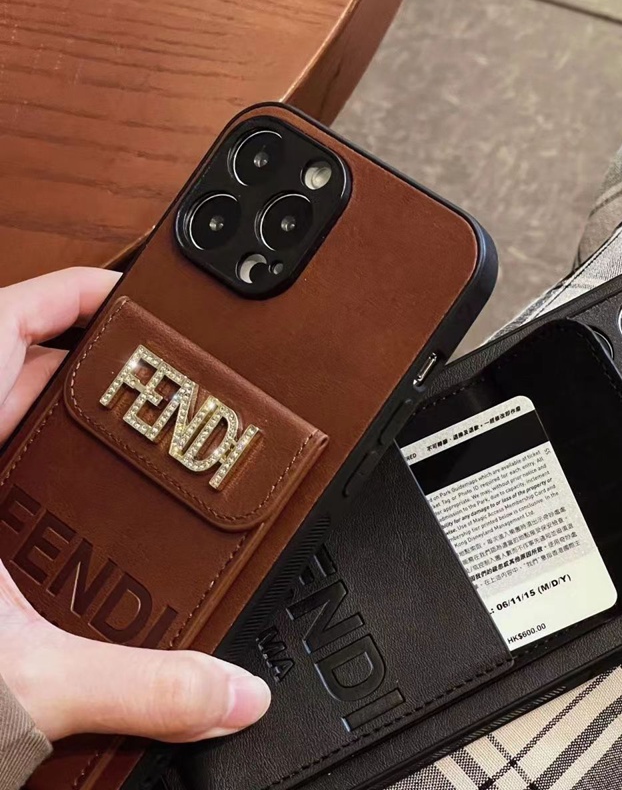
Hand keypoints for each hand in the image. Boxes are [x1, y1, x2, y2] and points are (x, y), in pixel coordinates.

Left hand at [0, 268, 269, 741]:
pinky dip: (51, 472)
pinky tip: (94, 506)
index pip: (2, 325)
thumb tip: (231, 694)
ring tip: (144, 439)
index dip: (69, 295)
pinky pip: (7, 470)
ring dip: (75, 425)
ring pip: (15, 423)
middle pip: (25, 371)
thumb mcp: (24, 680)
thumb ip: (140, 687)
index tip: (131, 296)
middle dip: (102, 377)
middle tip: (167, 390)